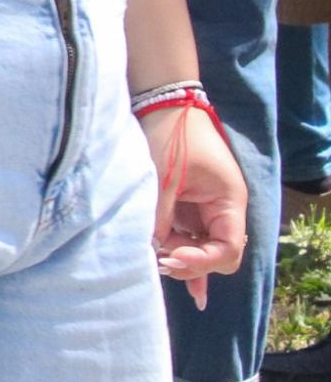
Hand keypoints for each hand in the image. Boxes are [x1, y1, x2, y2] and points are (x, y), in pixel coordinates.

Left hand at [146, 107, 248, 306]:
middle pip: (216, 254)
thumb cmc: (170, 134)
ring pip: (200, 246)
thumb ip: (162, 215)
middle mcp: (222, 209)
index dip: (201, 261)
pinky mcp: (188, 204)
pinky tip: (181, 278)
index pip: (227, 249)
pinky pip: (189, 236)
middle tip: (160, 262)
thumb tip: (153, 248)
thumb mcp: (165, 177)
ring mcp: (205, 208)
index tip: (171, 257)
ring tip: (156, 260)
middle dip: (191, 262)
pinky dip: (182, 252)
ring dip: (180, 256)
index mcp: (229, 202)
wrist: (163, 103)